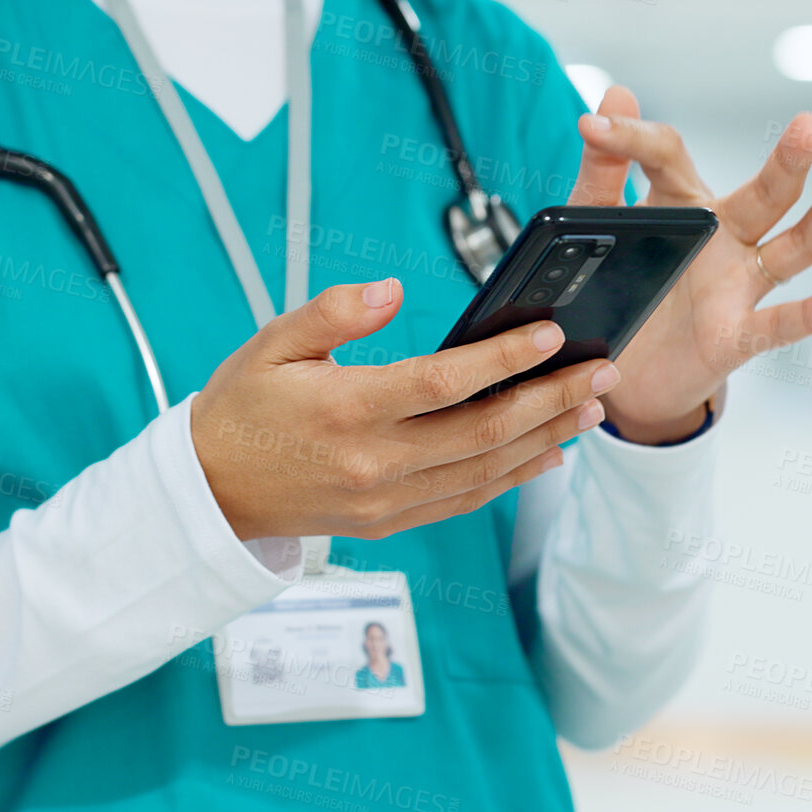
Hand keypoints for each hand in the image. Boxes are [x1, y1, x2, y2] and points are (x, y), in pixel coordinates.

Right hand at [190, 279, 617, 540]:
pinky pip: (466, 500)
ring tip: (591, 409)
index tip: (551, 335)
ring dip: (547, 439)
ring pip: (486, 470)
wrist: (210, 491)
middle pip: (484, 431)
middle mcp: (374, 463)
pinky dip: (513, 477)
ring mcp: (386, 501)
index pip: (443, 382)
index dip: (504, 358)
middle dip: (552, 400)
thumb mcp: (272, 342)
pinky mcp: (390, 523)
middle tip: (601, 372)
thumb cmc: (241, 408)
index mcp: (346, 410)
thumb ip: (334, 310)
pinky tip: (547, 453)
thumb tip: (392, 288)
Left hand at [566, 87, 811, 442]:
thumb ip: (601, 174)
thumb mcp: (599, 230)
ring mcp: (737, 286)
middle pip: (765, 193)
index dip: (633, 138)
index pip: (670, 156)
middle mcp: (724, 237)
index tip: (594, 126)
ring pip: (794, 248)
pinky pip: (781, 323)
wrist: (616, 371)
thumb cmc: (619, 288)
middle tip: (810, 123)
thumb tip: (612, 97)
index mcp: (684, 204)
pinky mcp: (736, 335)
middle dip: (788, 160)